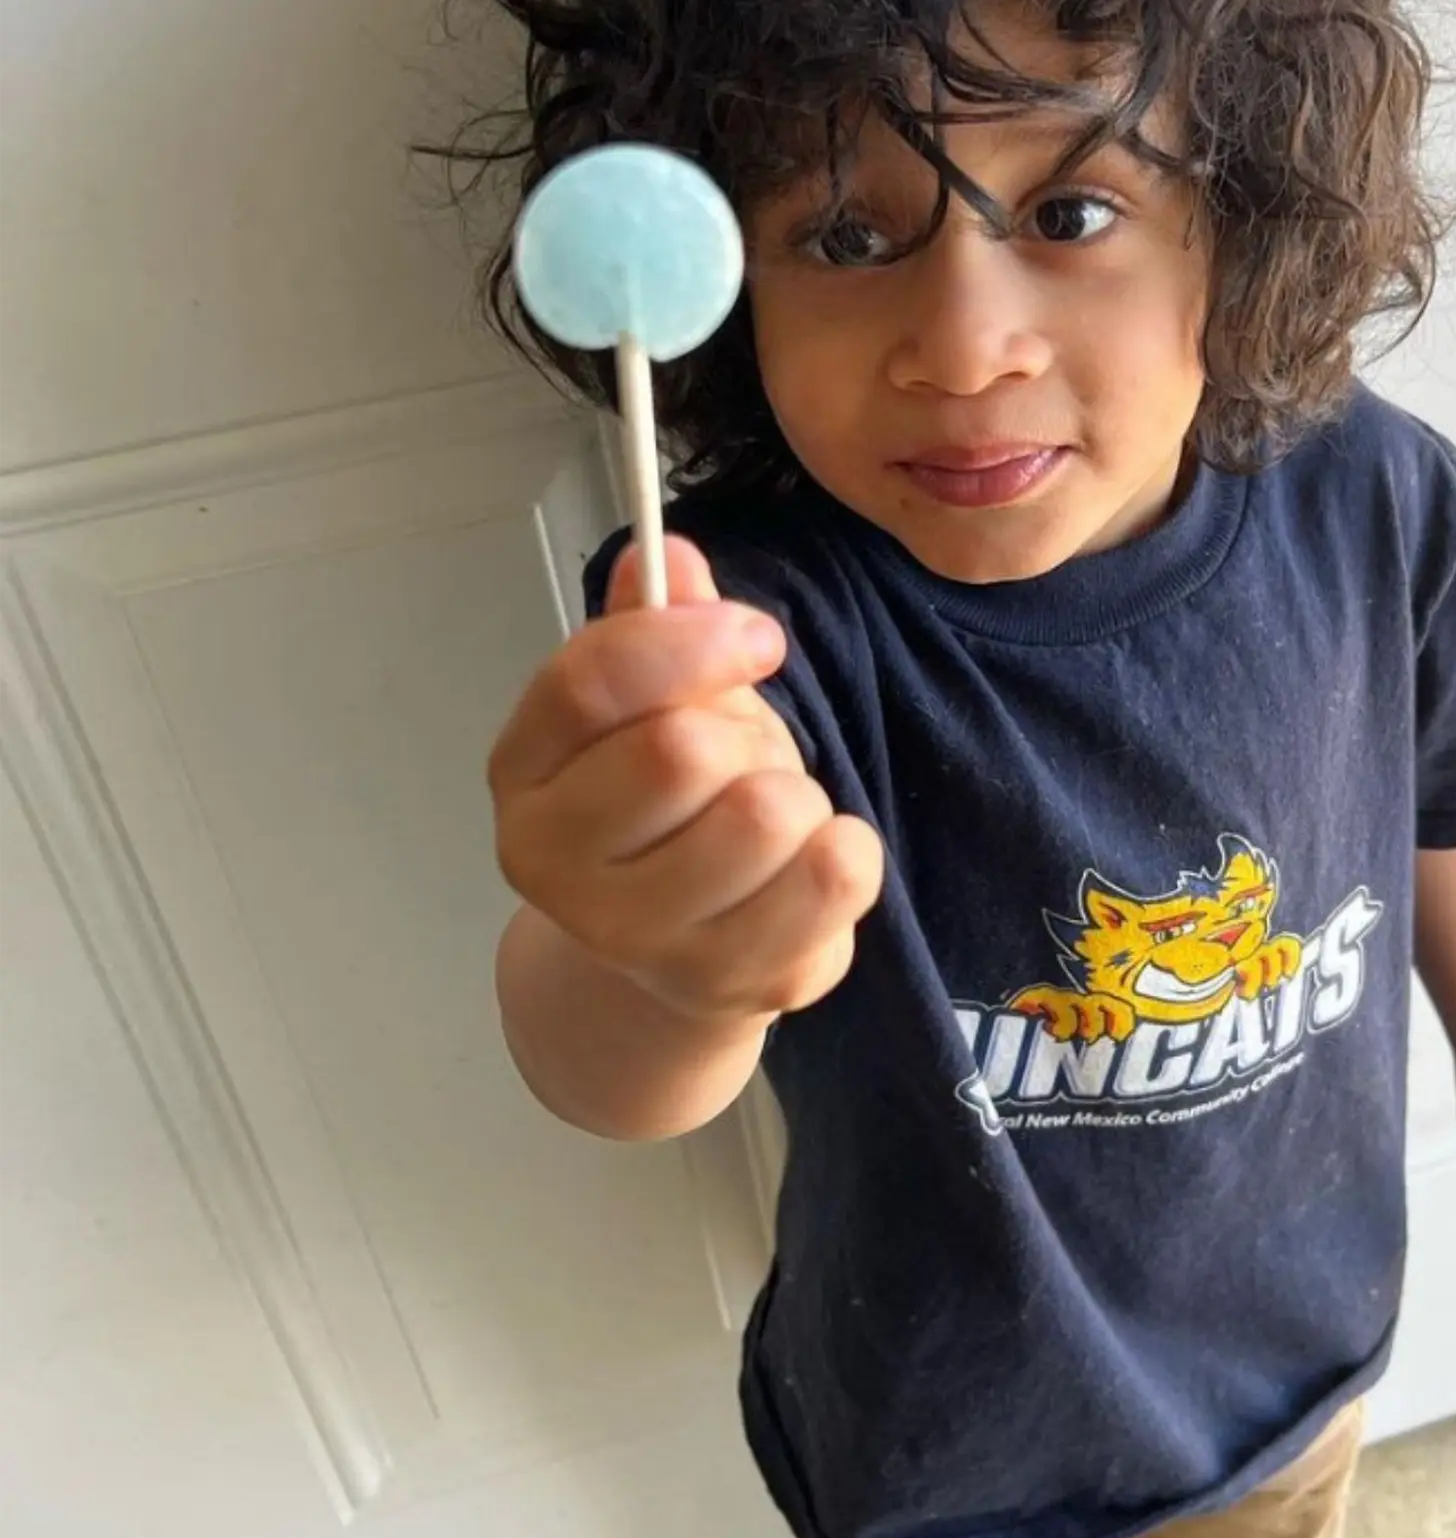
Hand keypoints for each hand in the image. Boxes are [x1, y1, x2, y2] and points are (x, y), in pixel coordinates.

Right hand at [486, 534, 882, 1025]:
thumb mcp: (650, 704)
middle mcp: (558, 866)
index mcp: (525, 773)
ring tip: (774, 816)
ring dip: (798, 793)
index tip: (760, 638)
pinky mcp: (731, 984)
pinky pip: (834, 879)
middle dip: (743, 733)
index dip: (689, 641)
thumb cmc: (666, 805)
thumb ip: (654, 628)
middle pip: (679, 750)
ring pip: (764, 815)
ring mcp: (640, 940)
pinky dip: (848, 851)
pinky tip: (812, 864)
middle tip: (746, 759)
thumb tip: (666, 553)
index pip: (591, 683)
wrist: (673, 950)